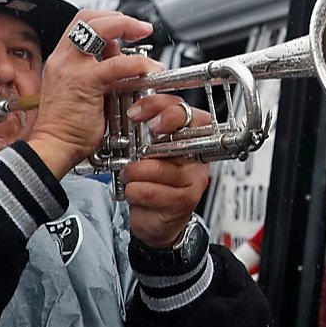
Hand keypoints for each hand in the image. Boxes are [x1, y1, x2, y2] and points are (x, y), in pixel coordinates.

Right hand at [25, 9, 162, 176]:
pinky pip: (116, 64)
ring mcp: (71, 68)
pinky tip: (148, 69)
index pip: (82, 23)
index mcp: (61, 59)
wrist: (53, 147)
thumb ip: (98, 69)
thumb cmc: (67, 126)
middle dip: (120, 18)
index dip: (107, 19)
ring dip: (128, 28)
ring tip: (145, 38)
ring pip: (100, 30)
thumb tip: (117, 54)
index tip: (127, 26)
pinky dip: (137, 63)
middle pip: (89, 18)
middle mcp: (63, 58)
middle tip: (140, 28)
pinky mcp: (84, 82)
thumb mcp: (83, 89)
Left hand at [125, 96, 212, 247]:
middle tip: (134, 151)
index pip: (182, 110)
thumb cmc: (153, 180)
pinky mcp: (185, 199)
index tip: (136, 113)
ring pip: (156, 168)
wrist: (159, 218)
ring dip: (133, 174)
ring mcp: (194, 177)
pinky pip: (150, 191)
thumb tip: (128, 111)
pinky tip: (135, 192)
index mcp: (192, 133)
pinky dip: (134, 191)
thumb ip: (145, 129)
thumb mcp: (148, 149)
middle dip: (147, 144)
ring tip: (131, 177)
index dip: (158, 107)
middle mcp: (197, 153)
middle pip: (176, 136)